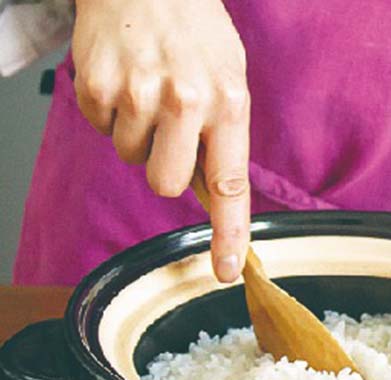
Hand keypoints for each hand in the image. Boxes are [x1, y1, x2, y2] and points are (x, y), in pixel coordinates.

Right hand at [72, 0, 249, 281]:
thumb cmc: (194, 32)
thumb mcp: (230, 79)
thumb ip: (223, 138)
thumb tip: (211, 195)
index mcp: (228, 104)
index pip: (230, 185)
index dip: (229, 234)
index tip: (227, 271)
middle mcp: (185, 101)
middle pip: (166, 184)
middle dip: (165, 168)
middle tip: (170, 129)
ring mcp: (137, 93)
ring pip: (132, 158)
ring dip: (140, 135)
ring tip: (149, 90)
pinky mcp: (96, 86)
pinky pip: (102, 130)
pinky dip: (112, 113)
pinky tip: (125, 80)